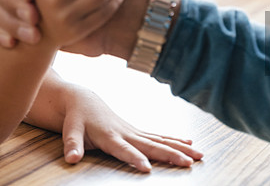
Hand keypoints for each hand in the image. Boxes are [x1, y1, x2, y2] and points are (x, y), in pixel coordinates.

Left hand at [59, 85, 202, 171]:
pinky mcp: (137, 131)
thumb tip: (71, 158)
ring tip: (199, 156)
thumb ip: (72, 144)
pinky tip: (190, 144)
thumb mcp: (70, 130)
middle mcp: (126, 133)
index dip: (135, 158)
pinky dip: (175, 140)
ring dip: (180, 148)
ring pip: (161, 140)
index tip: (148, 168)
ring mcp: (134, 131)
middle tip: (188, 163)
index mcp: (110, 135)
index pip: (124, 149)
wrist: (84, 101)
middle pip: (151, 145)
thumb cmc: (77, 118)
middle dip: (170, 154)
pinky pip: (159, 137)